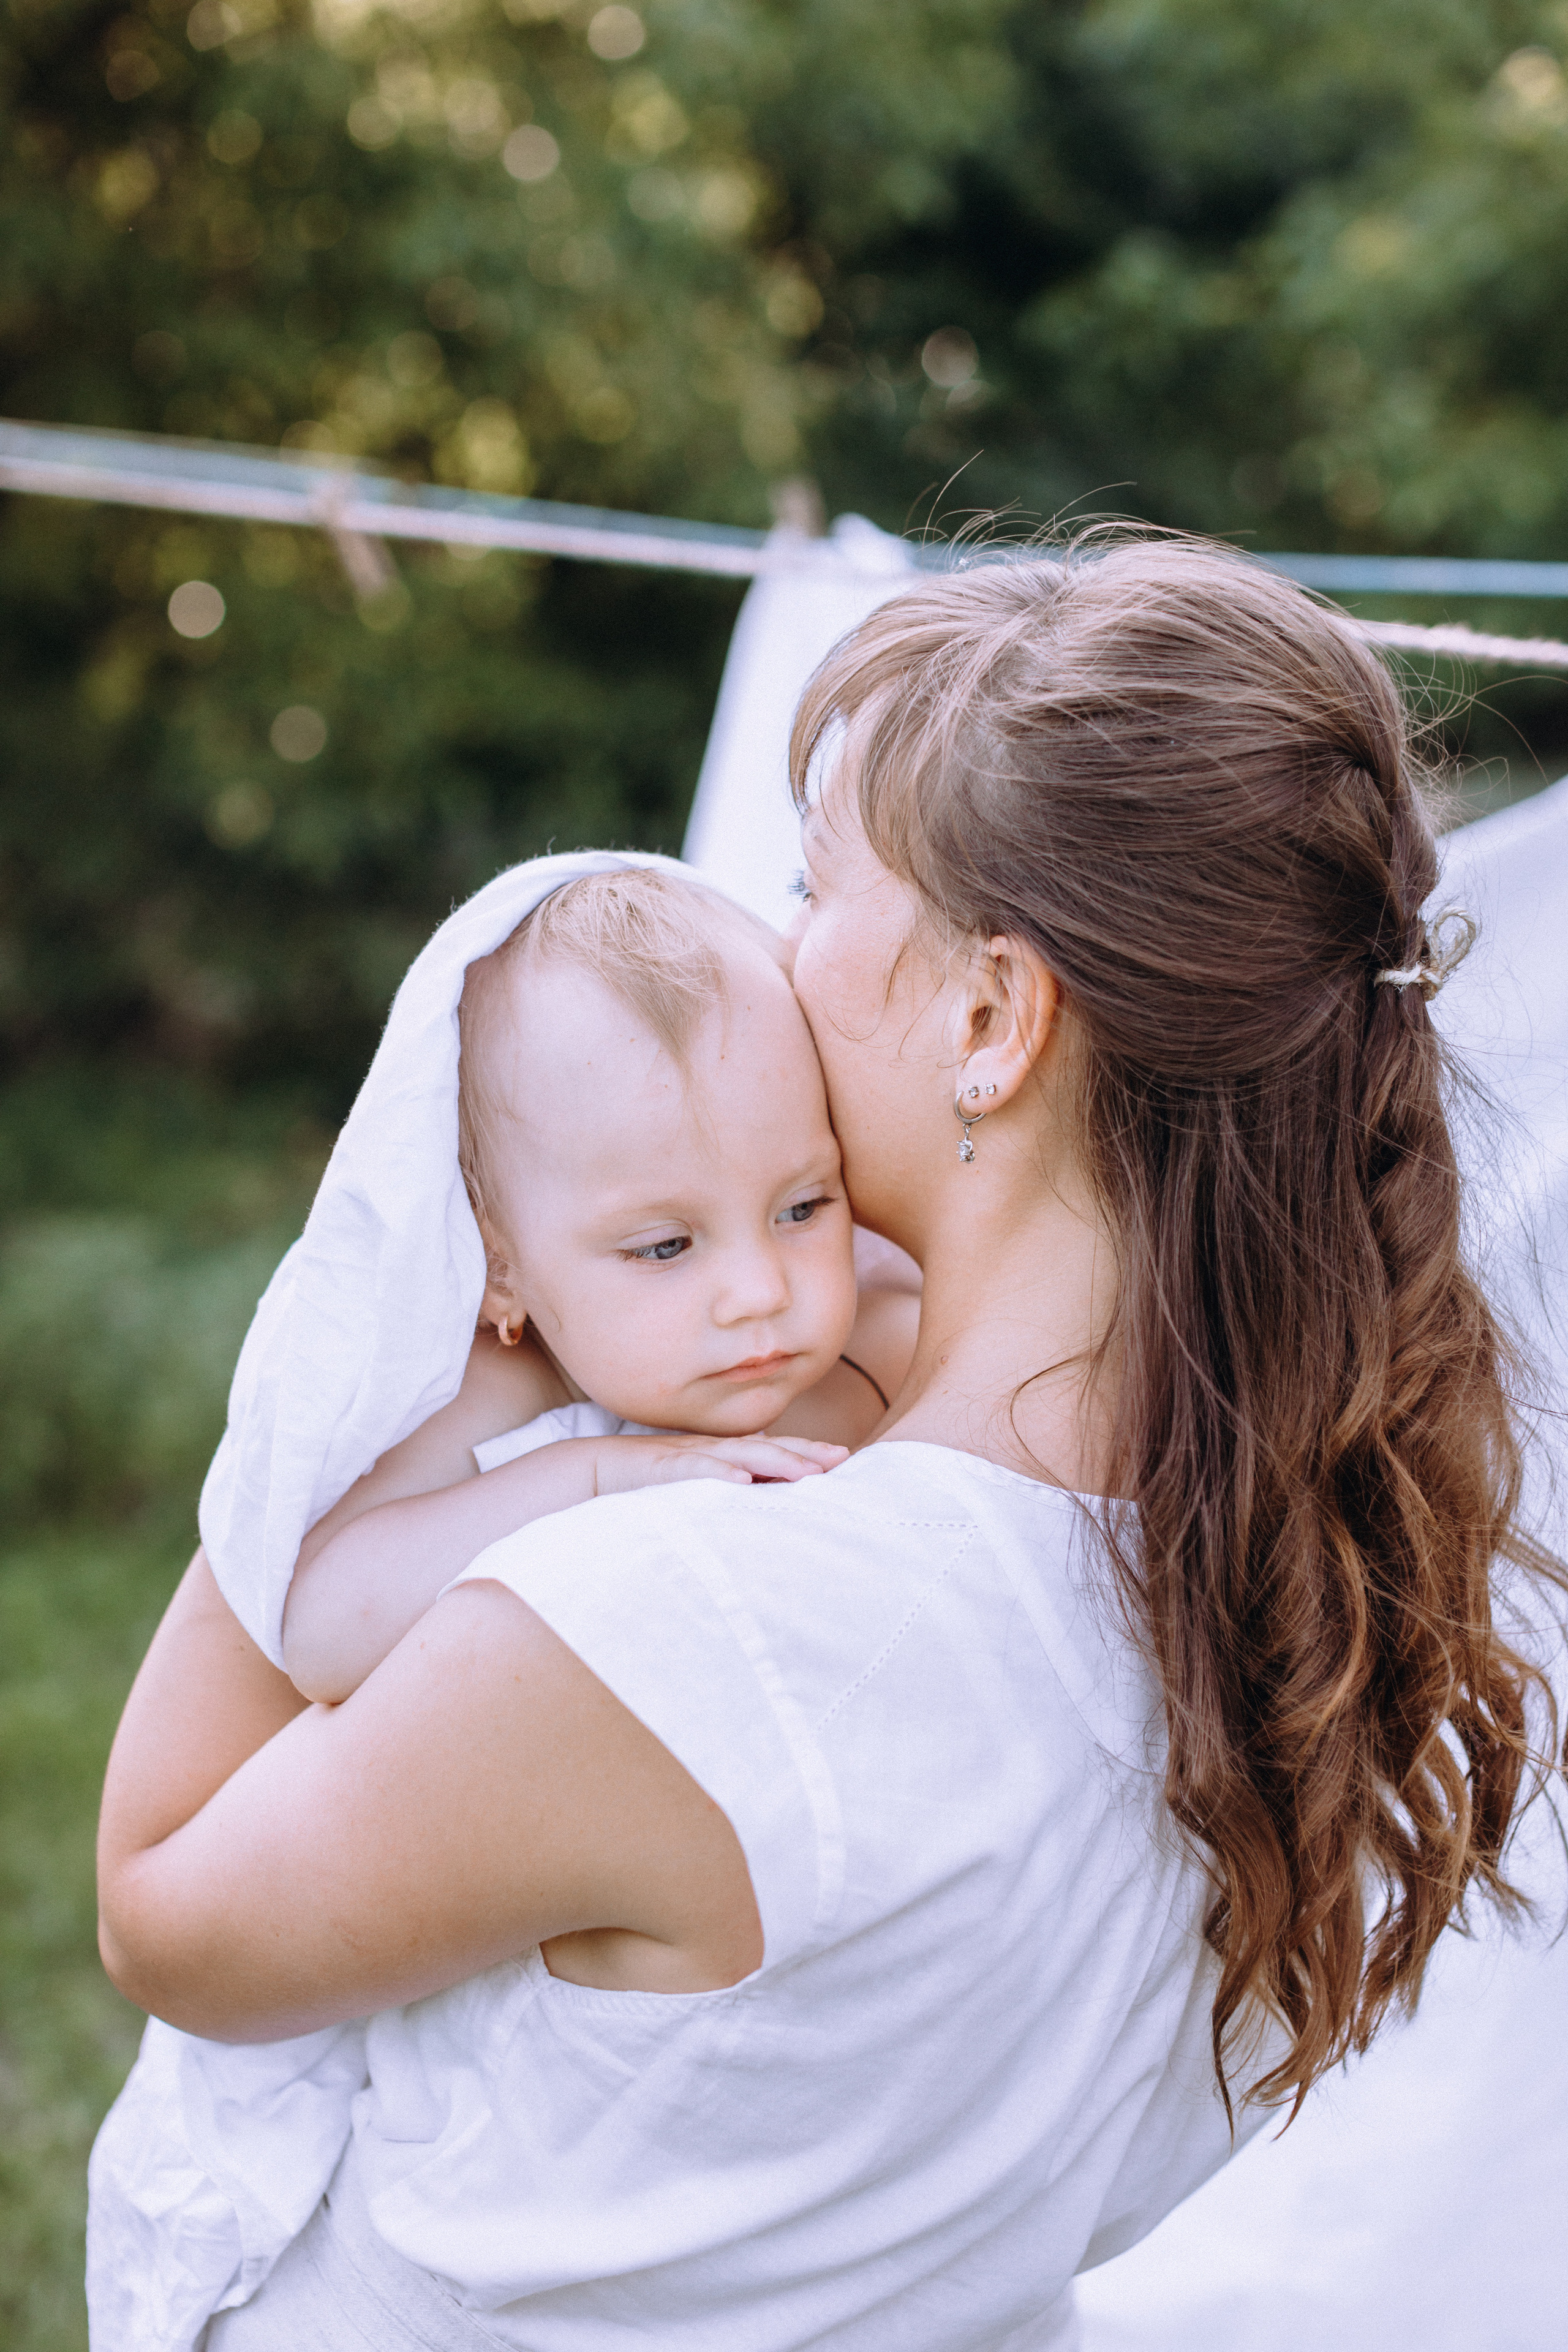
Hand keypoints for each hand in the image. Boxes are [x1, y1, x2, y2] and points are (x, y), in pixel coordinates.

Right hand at [590, 1432, 846, 1495]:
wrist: (585, 1473)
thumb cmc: (640, 1485)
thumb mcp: (689, 1489)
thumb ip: (721, 1491)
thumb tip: (757, 1501)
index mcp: (718, 1458)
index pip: (770, 1452)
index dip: (805, 1452)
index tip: (842, 1459)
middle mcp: (708, 1452)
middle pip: (765, 1448)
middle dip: (804, 1452)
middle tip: (841, 1459)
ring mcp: (685, 1457)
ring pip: (738, 1456)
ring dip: (775, 1461)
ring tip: (807, 1472)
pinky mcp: (659, 1469)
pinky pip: (692, 1470)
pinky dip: (718, 1474)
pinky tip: (741, 1482)